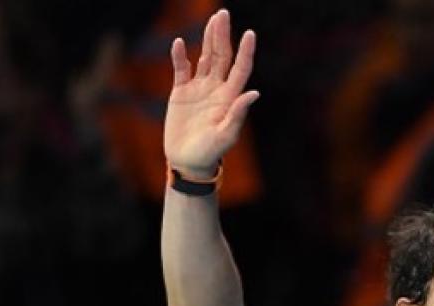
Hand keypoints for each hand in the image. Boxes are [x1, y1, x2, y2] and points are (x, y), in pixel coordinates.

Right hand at [164, 9, 257, 177]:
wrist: (188, 162)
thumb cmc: (210, 152)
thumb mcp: (226, 135)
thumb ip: (238, 114)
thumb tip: (254, 93)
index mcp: (229, 97)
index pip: (240, 68)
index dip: (245, 51)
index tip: (250, 33)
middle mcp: (216, 89)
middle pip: (222, 56)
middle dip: (223, 35)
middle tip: (223, 13)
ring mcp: (199, 89)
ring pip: (205, 57)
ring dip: (208, 39)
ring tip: (212, 19)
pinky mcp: (180, 92)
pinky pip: (181, 69)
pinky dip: (179, 56)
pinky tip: (179, 43)